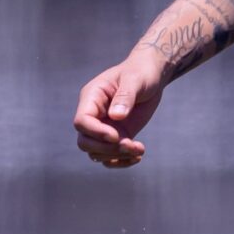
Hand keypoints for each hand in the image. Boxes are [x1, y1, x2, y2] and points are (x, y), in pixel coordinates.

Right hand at [73, 48, 167, 167]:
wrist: (151, 75)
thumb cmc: (141, 72)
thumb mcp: (135, 80)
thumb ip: (125, 96)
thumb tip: (116, 116)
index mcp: (91, 98)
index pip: (82, 121)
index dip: (95, 132)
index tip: (116, 136)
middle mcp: (94, 115)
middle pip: (85, 141)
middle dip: (106, 148)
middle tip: (130, 145)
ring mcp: (104, 127)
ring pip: (96, 152)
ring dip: (116, 156)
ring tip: (139, 149)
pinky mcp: (117, 135)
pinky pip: (110, 155)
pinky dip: (121, 161)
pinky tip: (138, 156)